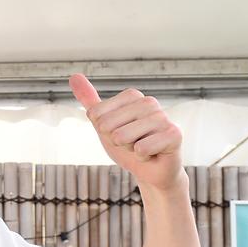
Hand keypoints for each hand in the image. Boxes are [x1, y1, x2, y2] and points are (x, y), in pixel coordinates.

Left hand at [70, 74, 183, 189]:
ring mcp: (163, 117)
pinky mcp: (174, 134)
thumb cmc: (128, 145)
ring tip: (142, 148)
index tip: (119, 132)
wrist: (151, 171)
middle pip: (106, 126)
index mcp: (132, 96)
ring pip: (121, 137)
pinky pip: (140, 149)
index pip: (95, 114)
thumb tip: (74, 75)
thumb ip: (89, 101)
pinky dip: (142, 158)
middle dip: (115, 141)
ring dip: (128, 149)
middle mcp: (149, 102)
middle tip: (132, 143)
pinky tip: (152, 154)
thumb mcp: (103, 123)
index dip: (103, 131)